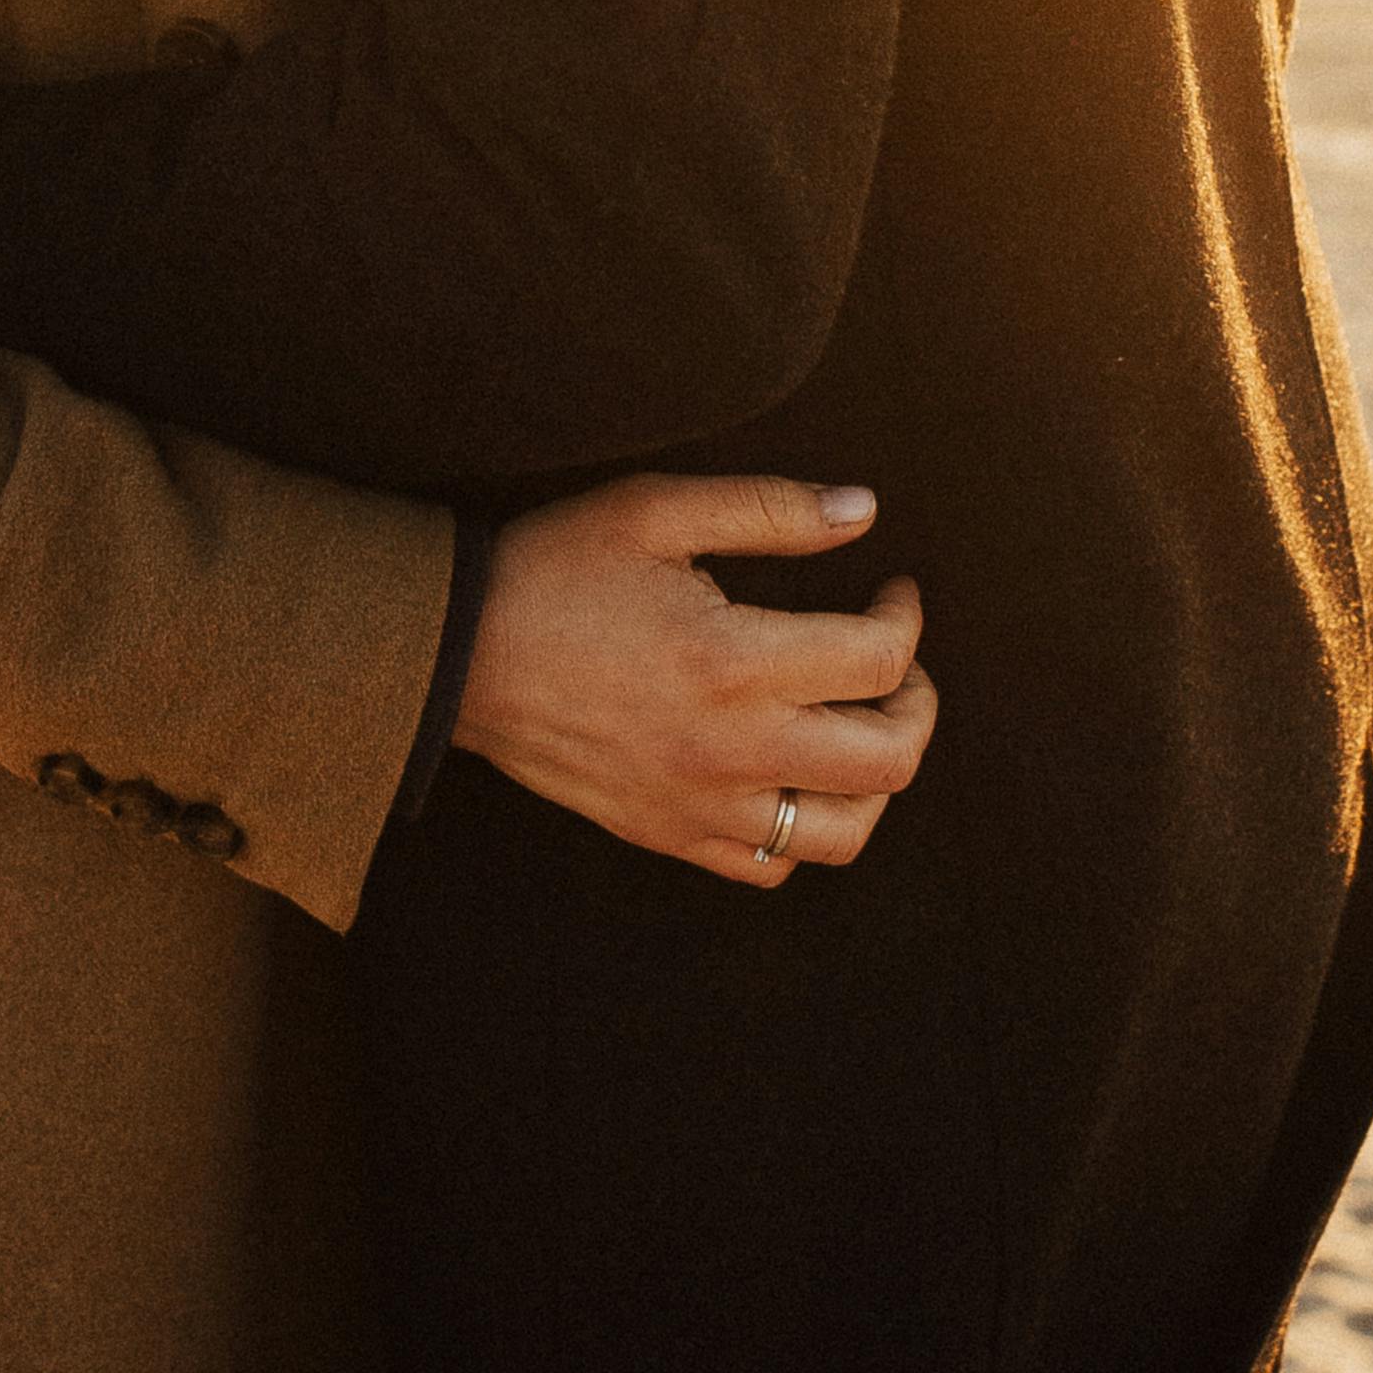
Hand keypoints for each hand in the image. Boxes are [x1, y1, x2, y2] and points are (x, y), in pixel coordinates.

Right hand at [452, 479, 933, 888]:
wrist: (453, 653)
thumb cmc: (553, 568)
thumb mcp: (654, 510)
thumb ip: (768, 508)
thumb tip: (864, 510)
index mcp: (734, 661)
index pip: (879, 661)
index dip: (906, 618)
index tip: (893, 589)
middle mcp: (730, 748)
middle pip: (889, 760)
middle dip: (918, 704)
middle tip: (899, 663)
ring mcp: (700, 804)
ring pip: (844, 832)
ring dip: (877, 780)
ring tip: (864, 727)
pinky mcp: (668, 834)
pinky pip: (770, 864)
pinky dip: (805, 831)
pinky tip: (794, 778)